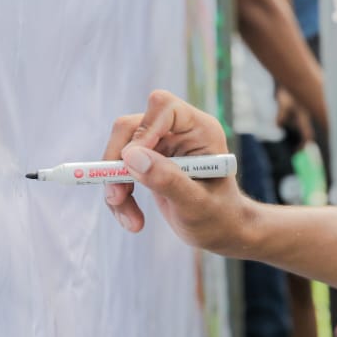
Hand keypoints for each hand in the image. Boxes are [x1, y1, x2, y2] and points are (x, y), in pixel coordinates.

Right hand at [102, 90, 253, 254]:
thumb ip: (167, 179)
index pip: (164, 106)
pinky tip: (133, 222)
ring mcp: (162, 145)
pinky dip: (119, 197)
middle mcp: (179, 131)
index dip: (144, 131)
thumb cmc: (218, 216)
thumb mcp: (196, 203)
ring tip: (131, 222)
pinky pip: (118, 170)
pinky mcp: (148, 161)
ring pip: (119, 151)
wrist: (221, 230)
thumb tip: (131, 156)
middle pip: (131, 127)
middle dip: (117, 163)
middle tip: (116, 197)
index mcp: (200, 129)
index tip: (133, 163)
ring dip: (115, 186)